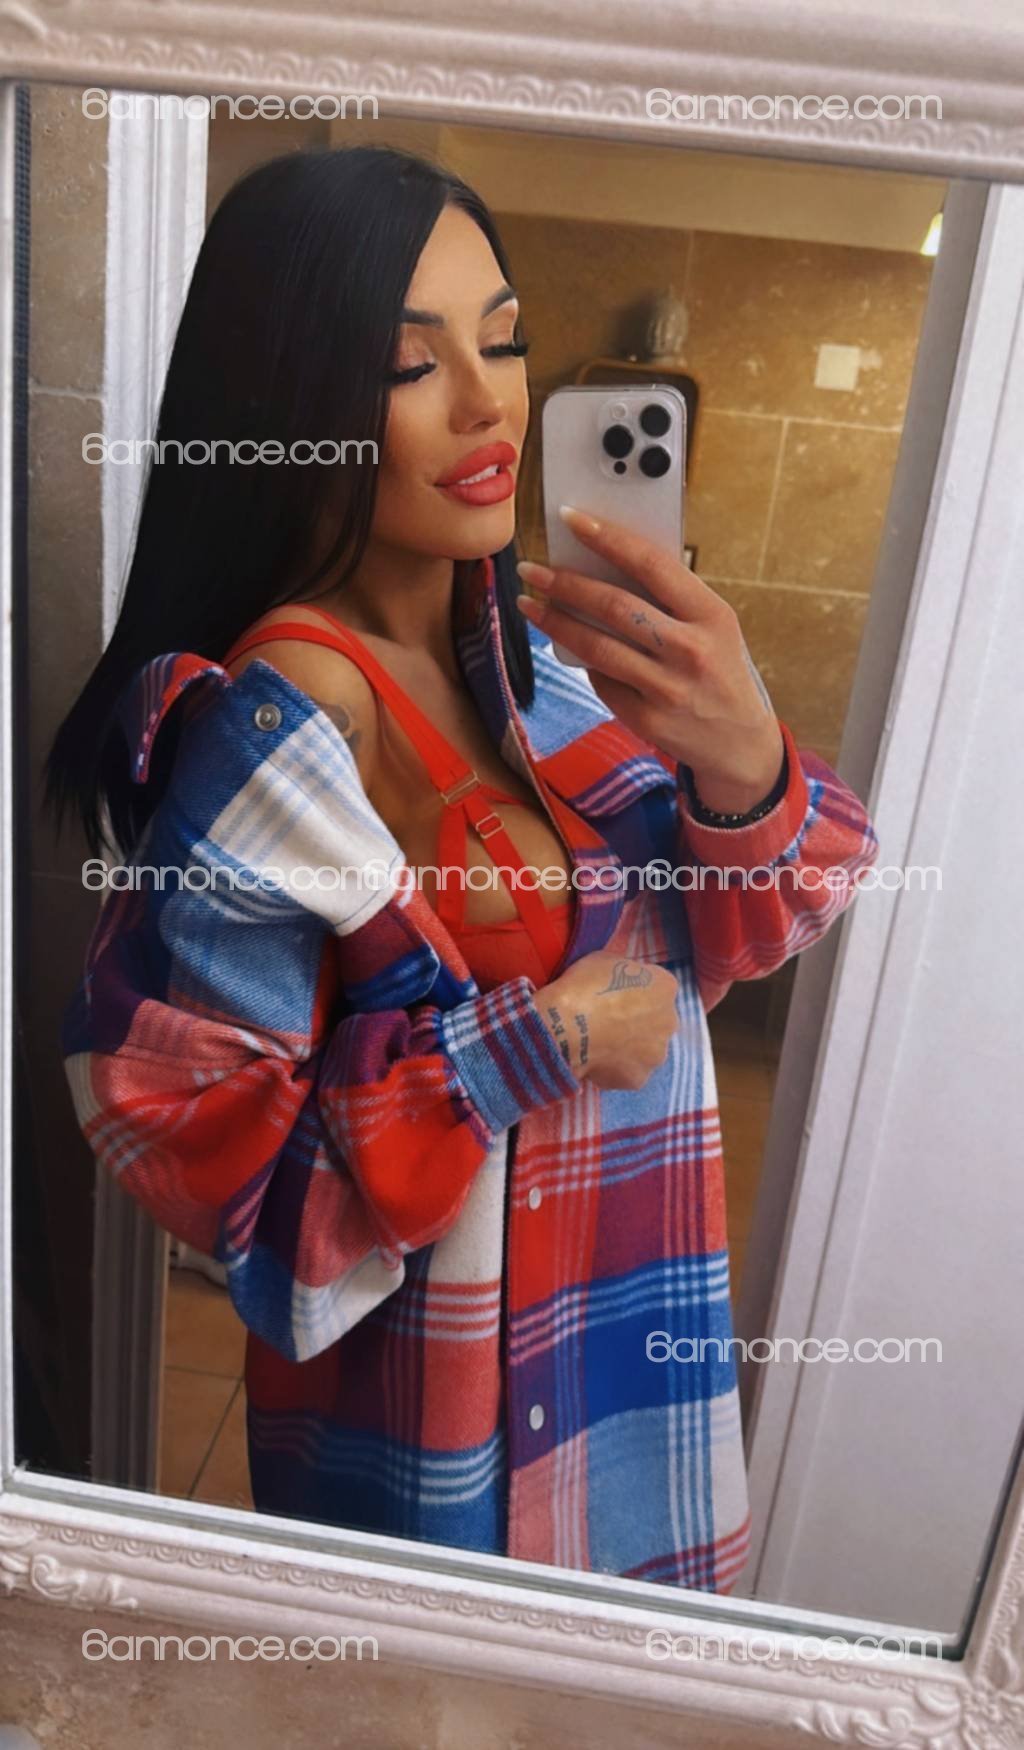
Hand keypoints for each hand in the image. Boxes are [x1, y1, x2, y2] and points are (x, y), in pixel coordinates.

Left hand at [516, 506, 785, 813]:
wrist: (740, 742)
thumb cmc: (720, 669)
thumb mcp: (713, 627)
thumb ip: (670, 599)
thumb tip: (602, 566)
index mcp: (712, 614)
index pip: (652, 564)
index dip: (607, 537)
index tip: (570, 519)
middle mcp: (691, 650)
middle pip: (614, 607)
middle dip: (565, 584)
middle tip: (532, 569)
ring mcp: (668, 689)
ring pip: (596, 647)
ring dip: (555, 622)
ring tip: (530, 604)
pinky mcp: (647, 721)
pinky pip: (602, 681)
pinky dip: (583, 661)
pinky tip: (569, 646)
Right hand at [534, 950, 678, 1090]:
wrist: (566, 1026)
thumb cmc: (584, 986)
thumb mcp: (605, 960)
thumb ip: (623, 969)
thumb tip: (623, 975)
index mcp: (665, 987)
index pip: (657, 988)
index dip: (636, 992)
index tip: (617, 996)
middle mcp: (669, 1022)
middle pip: (657, 1022)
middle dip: (639, 1022)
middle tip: (609, 1021)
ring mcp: (656, 1054)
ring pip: (646, 1050)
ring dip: (631, 1047)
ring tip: (602, 1044)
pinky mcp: (639, 1078)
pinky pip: (629, 1072)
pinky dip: (616, 1068)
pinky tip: (596, 1060)